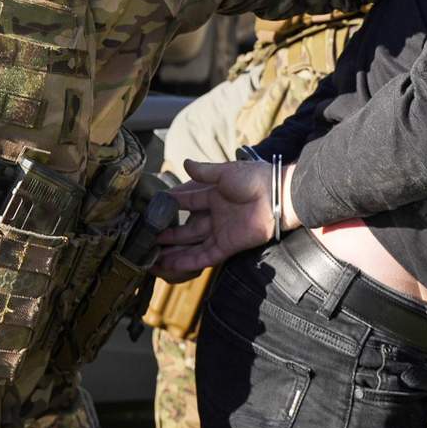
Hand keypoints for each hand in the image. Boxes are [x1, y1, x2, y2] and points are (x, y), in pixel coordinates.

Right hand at [156, 159, 297, 273]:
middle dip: (168, 234)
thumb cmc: (255, 179)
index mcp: (214, 195)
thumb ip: (203, 172)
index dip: (171, 206)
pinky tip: (171, 264)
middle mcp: (215, 215)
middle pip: (187, 228)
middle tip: (148, 238)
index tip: (153, 210)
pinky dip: (188, 260)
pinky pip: (205, 255)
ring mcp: (221, 231)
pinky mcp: (228, 245)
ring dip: (174, 251)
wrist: (278, 195)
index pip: (187, 201)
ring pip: (192, 244)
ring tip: (153, 256)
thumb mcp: (225, 172)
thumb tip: (184, 162)